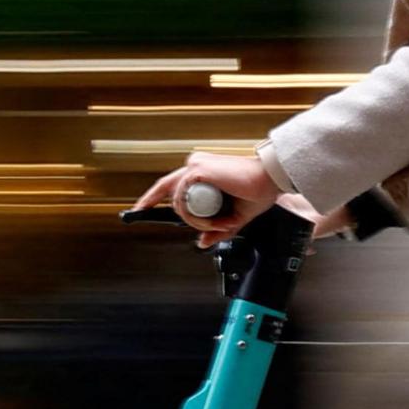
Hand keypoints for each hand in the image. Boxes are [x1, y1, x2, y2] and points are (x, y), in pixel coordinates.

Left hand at [141, 153, 283, 245]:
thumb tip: (202, 242)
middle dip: (190, 219)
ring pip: (179, 203)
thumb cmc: (257, 191)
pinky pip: (185, 201)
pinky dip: (198, 215)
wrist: (271, 180)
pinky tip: (216, 218)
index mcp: (200, 173)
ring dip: (198, 220)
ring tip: (222, 222)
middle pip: (171, 197)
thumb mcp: (233, 217)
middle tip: (216, 226)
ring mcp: (194, 166)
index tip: (137, 211)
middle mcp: (194, 166)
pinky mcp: (198, 170)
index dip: (150, 199)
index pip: (167, 185)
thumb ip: (216, 229)